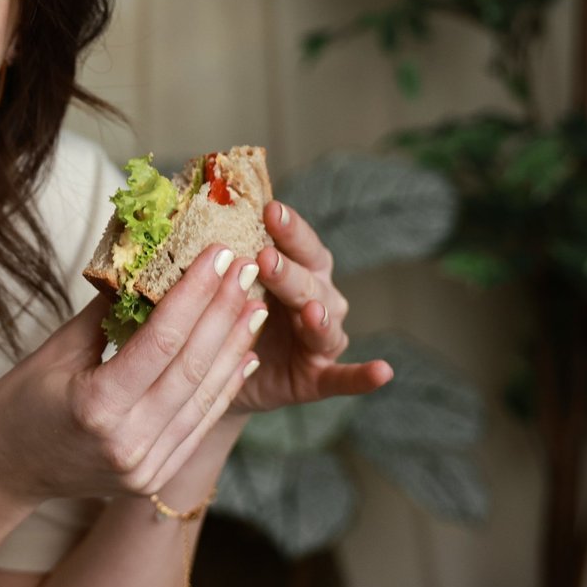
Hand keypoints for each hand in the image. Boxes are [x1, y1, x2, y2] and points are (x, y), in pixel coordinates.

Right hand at [0, 242, 266, 509]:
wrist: (2, 472)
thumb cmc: (18, 406)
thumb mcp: (54, 351)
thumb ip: (106, 313)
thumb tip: (149, 264)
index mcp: (95, 407)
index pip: (161, 341)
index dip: (195, 294)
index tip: (218, 255)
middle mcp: (127, 443)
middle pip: (190, 367)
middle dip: (223, 312)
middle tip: (245, 269)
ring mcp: (145, 467)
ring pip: (203, 398)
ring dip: (234, 347)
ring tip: (254, 304)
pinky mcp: (155, 476)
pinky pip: (199, 425)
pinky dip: (224, 387)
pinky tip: (244, 354)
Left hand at [228, 199, 393, 414]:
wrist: (219, 373)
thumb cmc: (227, 316)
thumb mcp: (225, 287)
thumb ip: (226, 263)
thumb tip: (204, 228)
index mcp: (297, 269)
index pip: (298, 244)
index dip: (288, 228)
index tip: (271, 210)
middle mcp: (318, 299)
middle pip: (308, 281)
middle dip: (288, 271)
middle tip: (265, 258)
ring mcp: (322, 339)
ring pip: (323, 324)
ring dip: (318, 316)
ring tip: (310, 311)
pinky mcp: (320, 376)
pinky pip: (345, 377)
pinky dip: (364, 376)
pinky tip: (383, 371)